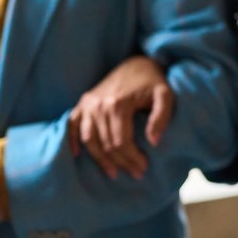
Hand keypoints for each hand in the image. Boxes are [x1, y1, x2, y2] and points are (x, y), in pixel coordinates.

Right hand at [67, 54, 173, 178]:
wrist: (137, 63)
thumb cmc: (153, 82)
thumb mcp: (165, 95)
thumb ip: (161, 117)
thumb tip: (153, 142)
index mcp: (118, 103)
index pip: (121, 141)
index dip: (132, 158)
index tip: (143, 168)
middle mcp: (99, 105)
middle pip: (106, 144)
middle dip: (121, 162)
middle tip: (136, 173)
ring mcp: (88, 103)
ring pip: (89, 140)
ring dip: (100, 159)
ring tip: (113, 173)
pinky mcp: (83, 102)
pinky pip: (72, 125)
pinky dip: (72, 141)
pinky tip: (77, 155)